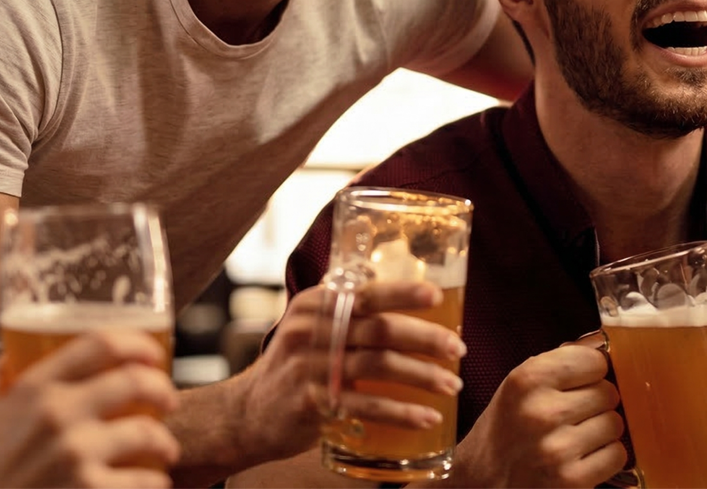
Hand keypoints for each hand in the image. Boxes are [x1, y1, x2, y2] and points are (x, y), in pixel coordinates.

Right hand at [0, 329, 179, 488]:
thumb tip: (12, 355)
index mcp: (32, 390)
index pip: (101, 343)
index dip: (138, 343)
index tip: (154, 354)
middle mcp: (56, 416)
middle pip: (135, 381)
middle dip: (162, 390)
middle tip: (170, 402)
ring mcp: (73, 457)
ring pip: (146, 433)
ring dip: (164, 442)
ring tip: (166, 450)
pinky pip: (142, 482)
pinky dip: (155, 482)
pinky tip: (155, 483)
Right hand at [230, 280, 465, 466]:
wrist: (248, 412)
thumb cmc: (297, 363)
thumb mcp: (313, 324)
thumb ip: (350, 307)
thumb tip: (407, 290)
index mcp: (316, 303)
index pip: (366, 293)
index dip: (403, 293)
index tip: (437, 296)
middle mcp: (310, 330)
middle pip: (379, 329)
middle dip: (425, 338)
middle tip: (458, 348)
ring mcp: (308, 368)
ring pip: (377, 367)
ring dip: (421, 376)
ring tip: (452, 384)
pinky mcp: (311, 404)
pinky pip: (365, 407)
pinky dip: (400, 412)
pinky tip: (426, 417)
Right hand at [450, 345, 625, 487]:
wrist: (482, 480)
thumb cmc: (506, 427)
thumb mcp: (520, 383)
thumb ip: (559, 361)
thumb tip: (600, 344)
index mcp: (528, 380)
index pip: (593, 361)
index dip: (592, 369)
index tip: (583, 378)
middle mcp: (542, 412)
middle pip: (607, 392)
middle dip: (597, 400)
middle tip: (577, 411)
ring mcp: (557, 449)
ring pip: (615, 423)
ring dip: (602, 429)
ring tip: (578, 433)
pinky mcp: (571, 481)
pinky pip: (616, 455)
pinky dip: (606, 455)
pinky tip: (583, 454)